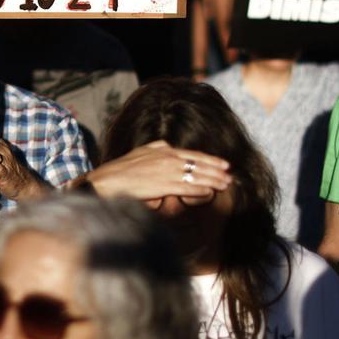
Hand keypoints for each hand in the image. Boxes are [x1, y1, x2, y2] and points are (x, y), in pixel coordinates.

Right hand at [87, 141, 230, 205]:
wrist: (107, 180)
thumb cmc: (121, 169)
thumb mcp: (140, 152)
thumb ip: (156, 148)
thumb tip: (168, 145)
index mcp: (162, 149)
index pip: (193, 154)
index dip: (210, 160)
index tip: (224, 164)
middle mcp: (167, 157)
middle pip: (199, 164)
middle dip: (216, 170)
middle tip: (230, 177)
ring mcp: (166, 171)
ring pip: (196, 175)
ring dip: (213, 181)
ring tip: (225, 186)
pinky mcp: (163, 185)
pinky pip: (187, 187)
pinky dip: (201, 190)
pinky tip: (210, 193)